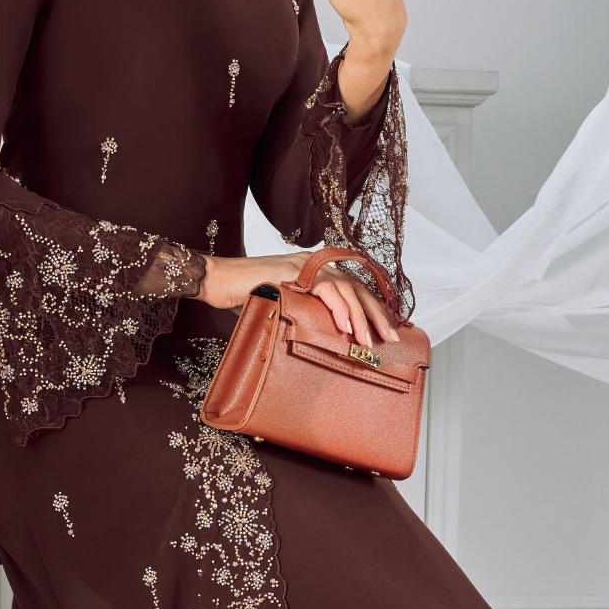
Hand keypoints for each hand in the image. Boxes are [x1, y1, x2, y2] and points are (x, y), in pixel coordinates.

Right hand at [199, 253, 399, 346]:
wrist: (218, 282)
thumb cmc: (244, 298)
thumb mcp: (283, 310)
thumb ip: (305, 317)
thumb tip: (325, 342)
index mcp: (316, 273)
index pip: (353, 289)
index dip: (372, 309)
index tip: (386, 331)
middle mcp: (315, 265)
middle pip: (356, 288)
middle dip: (376, 314)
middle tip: (389, 339)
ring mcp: (306, 266)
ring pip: (345, 288)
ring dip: (359, 316)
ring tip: (367, 339)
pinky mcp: (294, 271)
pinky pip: (326, 288)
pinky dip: (338, 307)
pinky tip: (346, 326)